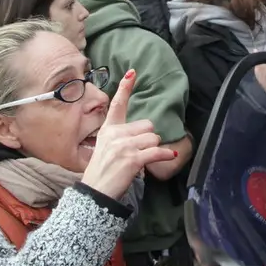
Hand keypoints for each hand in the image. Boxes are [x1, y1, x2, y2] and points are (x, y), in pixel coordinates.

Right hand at [81, 70, 173, 199]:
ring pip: (154, 138)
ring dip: (154, 149)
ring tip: (143, 160)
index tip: (133, 72)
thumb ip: (121, 138)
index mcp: (108, 130)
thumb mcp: (105, 149)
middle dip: (149, 138)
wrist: (95, 193)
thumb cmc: (101, 173)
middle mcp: (116, 134)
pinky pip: (156, 152)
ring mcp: (124, 146)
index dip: (125, 87)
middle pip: (147, 126)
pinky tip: (170, 156)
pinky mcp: (133, 159)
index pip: (117, 104)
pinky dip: (165, 155)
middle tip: (140, 152)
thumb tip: (144, 136)